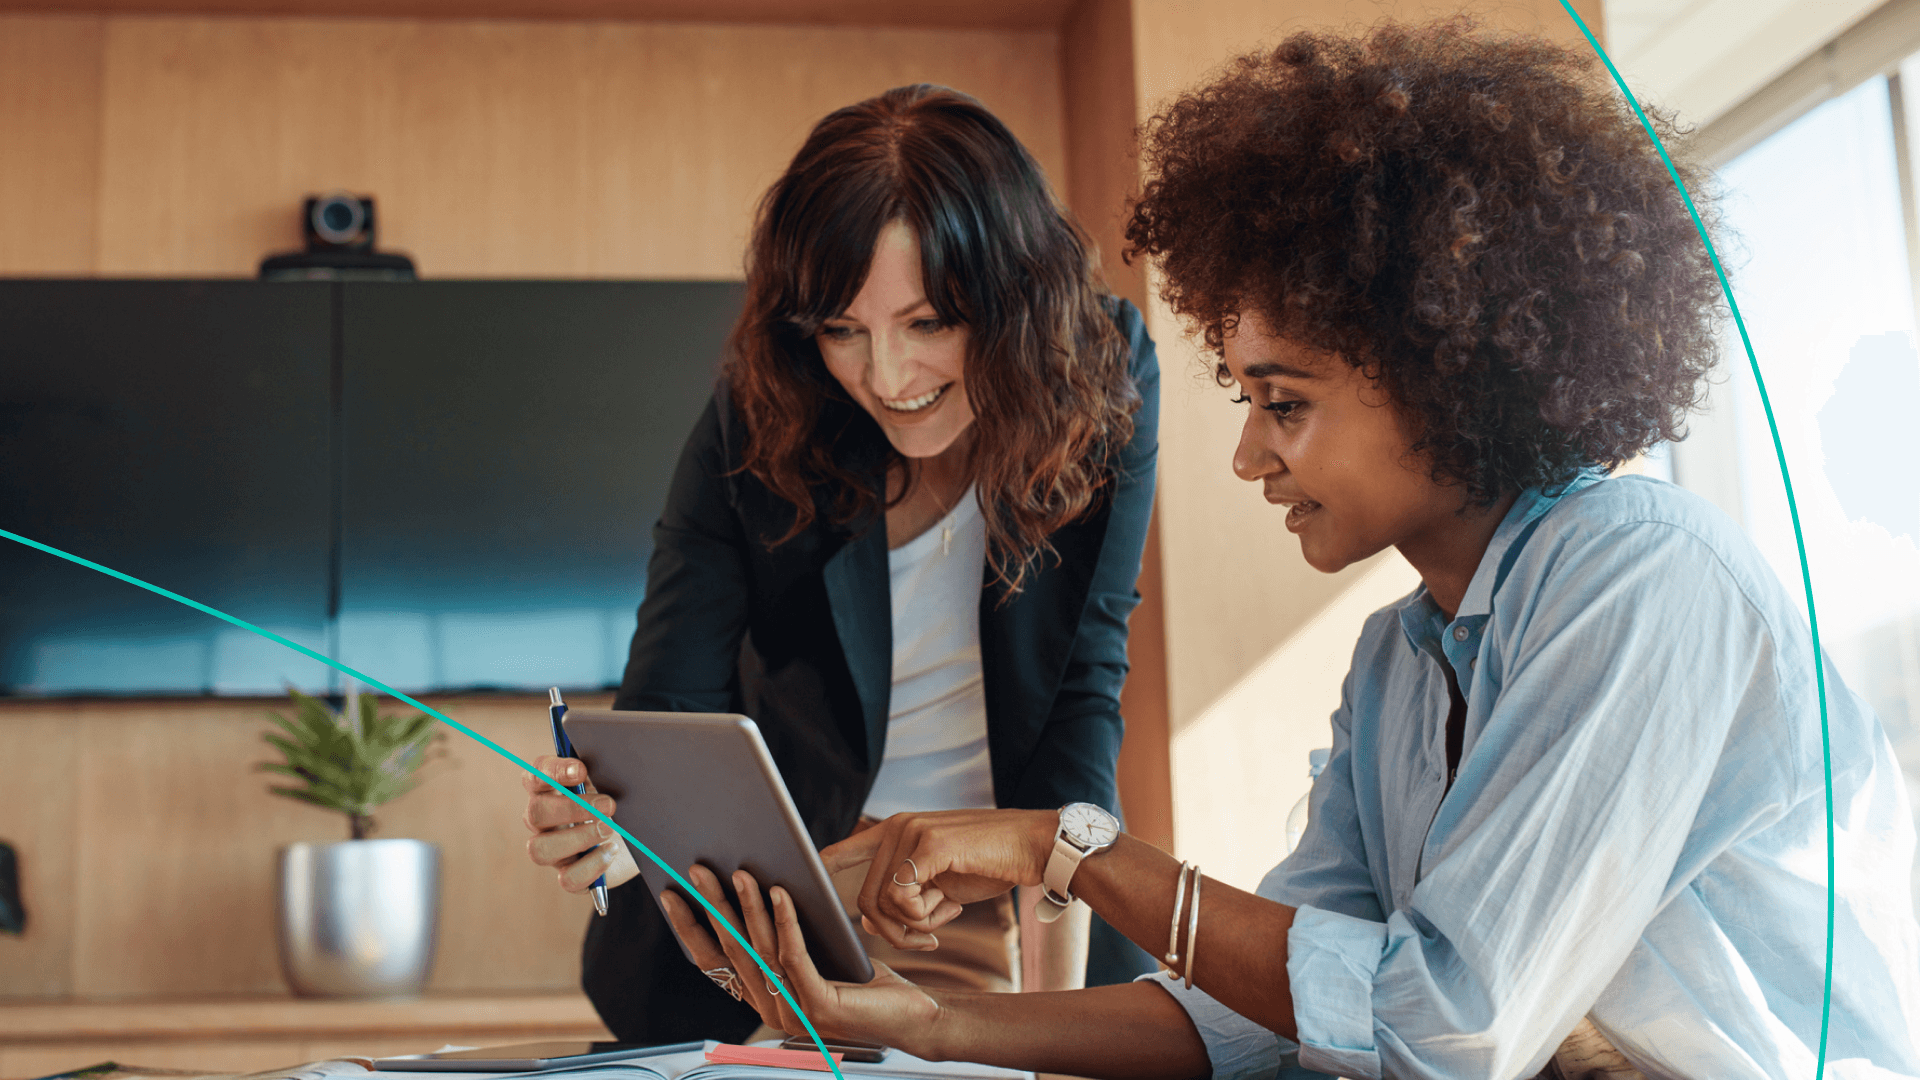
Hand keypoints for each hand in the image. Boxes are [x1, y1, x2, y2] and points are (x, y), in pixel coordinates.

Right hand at [522, 755, 640, 891]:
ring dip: (578, 838)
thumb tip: (612, 753)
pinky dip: (591, 866)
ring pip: (539, 850)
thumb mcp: (614, 781)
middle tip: (608, 804)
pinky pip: (567, 879)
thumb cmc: (622, 802)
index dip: (552, 772)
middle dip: (573, 808)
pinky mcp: (569, 875)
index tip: (581, 770)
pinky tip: (611, 852)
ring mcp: (552, 851)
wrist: (641, 838)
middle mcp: (543, 822)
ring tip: (610, 829)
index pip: (534, 776)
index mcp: (549, 791)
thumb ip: (605, 767)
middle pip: (535, 814)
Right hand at [658, 866, 939, 1052]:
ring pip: (761, 949)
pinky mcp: (820, 1007)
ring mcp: (794, 1011)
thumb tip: (761, 882)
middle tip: (695, 870)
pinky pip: (795, 955)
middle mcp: (772, 1008)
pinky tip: (781, 891)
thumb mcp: (819, 952)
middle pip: (732, 950)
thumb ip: (787, 935)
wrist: (915, 1018)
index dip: (690, 928)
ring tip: (738, 871)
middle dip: (712, 906)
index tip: (670, 894)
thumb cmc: (866, 981)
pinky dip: (785, 920)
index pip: (715, 962)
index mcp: (765, 997)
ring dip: (746, 906)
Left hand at [822, 809, 1055, 949]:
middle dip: (888, 930)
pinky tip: (950, 911)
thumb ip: (906, 894)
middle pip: (864, 896)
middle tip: (921, 939)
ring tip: (939, 923)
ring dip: (909, 927)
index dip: (821, 869)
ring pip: (882, 902)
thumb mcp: (941, 882)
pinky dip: (923, 916)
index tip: (800, 883)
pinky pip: (904, 897)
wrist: (1033, 846)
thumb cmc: (990, 864)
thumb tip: (867, 920)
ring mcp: (912, 832)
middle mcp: (898, 826)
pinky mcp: (929, 844)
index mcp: (898, 831)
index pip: (843, 849)